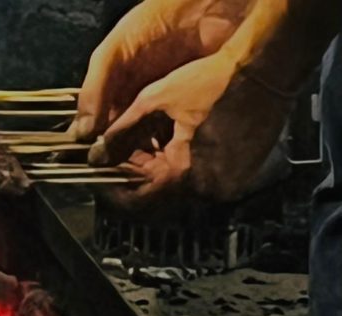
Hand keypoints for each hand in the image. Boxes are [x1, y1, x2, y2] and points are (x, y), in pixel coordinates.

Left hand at [75, 0, 291, 208]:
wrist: (264, 69)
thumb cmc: (216, 80)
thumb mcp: (153, 102)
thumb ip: (119, 134)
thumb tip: (97, 155)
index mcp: (185, 174)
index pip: (136, 200)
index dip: (111, 189)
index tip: (99, 177)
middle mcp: (208, 188)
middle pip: (155, 196)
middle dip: (132, 177)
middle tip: (117, 157)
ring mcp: (226, 185)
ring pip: (176, 190)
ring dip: (155, 172)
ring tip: (145, 145)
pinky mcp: (238, 176)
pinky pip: (198, 182)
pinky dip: (179, 168)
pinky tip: (173, 143)